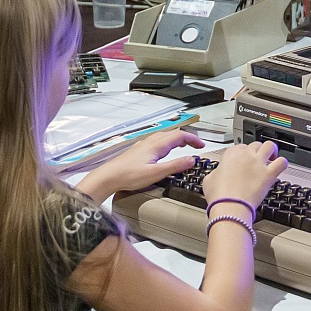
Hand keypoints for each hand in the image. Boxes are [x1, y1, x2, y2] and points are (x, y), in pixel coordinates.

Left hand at [79, 127, 206, 196]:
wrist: (109, 176)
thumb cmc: (129, 175)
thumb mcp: (156, 173)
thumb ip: (175, 166)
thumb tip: (191, 160)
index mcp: (157, 145)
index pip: (180, 136)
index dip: (193, 139)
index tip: (201, 145)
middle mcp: (151, 141)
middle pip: (173, 134)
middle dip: (187, 138)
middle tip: (197, 145)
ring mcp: (144, 144)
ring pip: (165, 136)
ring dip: (178, 139)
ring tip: (185, 146)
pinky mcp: (139, 150)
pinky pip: (158, 141)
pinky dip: (168, 143)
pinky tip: (165, 151)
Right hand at [200, 140, 287, 213]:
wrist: (229, 207)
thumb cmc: (219, 196)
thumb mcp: (209, 179)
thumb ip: (215, 172)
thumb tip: (217, 173)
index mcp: (231, 154)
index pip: (240, 146)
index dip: (243, 153)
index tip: (244, 160)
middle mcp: (246, 155)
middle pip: (255, 144)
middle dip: (257, 151)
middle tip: (258, 159)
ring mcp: (258, 163)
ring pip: (270, 146)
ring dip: (272, 151)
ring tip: (272, 157)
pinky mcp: (269, 174)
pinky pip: (282, 162)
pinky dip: (282, 162)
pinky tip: (280, 167)